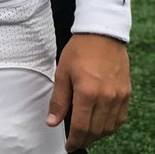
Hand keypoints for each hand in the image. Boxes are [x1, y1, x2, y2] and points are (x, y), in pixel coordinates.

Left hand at [48, 34, 129, 150]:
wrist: (102, 36)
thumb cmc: (79, 51)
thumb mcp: (62, 73)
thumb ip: (58, 100)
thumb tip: (52, 122)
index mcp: (87, 93)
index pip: (81, 127)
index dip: (74, 140)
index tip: (68, 147)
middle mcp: (106, 98)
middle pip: (96, 131)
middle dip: (85, 140)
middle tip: (75, 142)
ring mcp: (118, 97)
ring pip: (109, 128)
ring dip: (97, 135)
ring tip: (85, 135)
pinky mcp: (126, 94)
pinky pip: (120, 119)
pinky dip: (110, 126)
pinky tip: (100, 124)